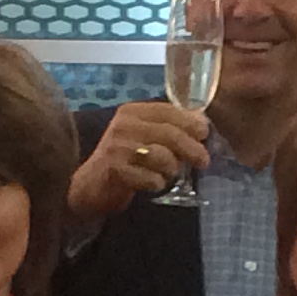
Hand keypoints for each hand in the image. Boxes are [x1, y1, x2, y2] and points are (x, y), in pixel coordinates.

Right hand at [67, 98, 212, 220]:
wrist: (91, 184)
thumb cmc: (123, 158)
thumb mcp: (142, 135)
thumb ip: (167, 126)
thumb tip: (201, 121)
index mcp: (132, 112)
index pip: (168, 111)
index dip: (190, 121)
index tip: (204, 132)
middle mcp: (124, 125)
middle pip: (169, 134)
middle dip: (191, 148)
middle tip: (203, 160)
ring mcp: (118, 147)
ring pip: (163, 157)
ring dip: (172, 168)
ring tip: (168, 173)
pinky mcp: (116, 170)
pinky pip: (151, 178)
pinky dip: (157, 183)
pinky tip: (153, 184)